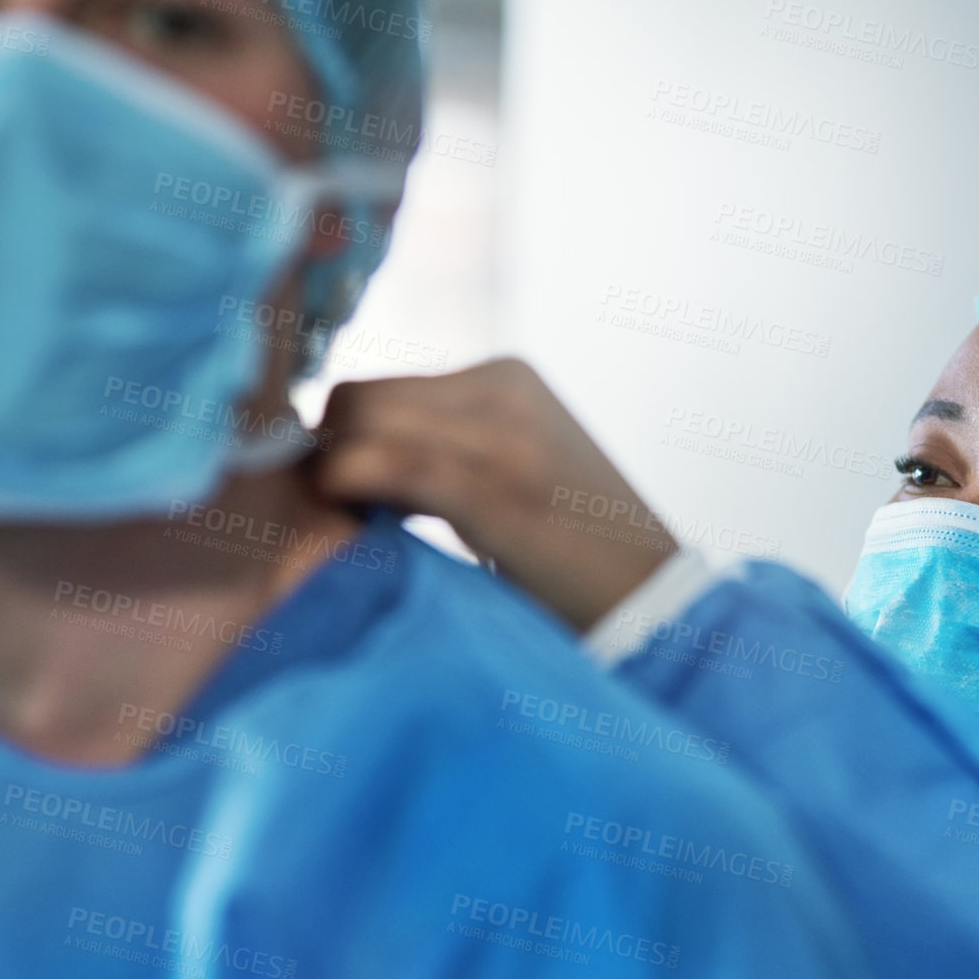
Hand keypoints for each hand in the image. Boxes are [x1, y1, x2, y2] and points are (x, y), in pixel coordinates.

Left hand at [310, 359, 677, 631]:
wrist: (651, 601)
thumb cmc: (574, 556)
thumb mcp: (513, 473)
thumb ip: (450, 446)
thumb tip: (351, 459)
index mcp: (507, 377)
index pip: (376, 388)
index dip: (341, 443)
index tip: (343, 499)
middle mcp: (501, 387)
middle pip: (356, 399)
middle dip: (327, 456)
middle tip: (338, 518)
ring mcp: (499, 431)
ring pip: (358, 426)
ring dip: (334, 479)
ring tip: (355, 529)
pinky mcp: (492, 484)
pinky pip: (381, 465)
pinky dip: (348, 493)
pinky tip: (359, 534)